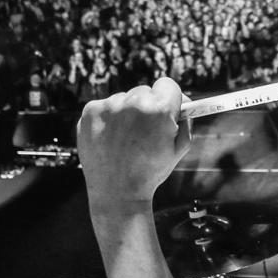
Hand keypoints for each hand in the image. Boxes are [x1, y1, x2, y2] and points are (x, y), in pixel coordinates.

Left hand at [77, 77, 189, 208]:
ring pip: (124, 99)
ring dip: (127, 113)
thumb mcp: (180, 148)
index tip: (167, 110)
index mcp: (159, 110)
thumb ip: (186, 120)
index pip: (168, 84)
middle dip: (148, 107)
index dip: (170, 99)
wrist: (116, 192)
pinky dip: (109, 119)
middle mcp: (133, 103)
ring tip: (126, 140)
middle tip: (145, 131)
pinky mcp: (90, 112)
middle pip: (145, 91)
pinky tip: (111, 139)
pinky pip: (105, 107)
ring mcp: (109, 106)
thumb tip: (186, 102)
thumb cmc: (150, 171)